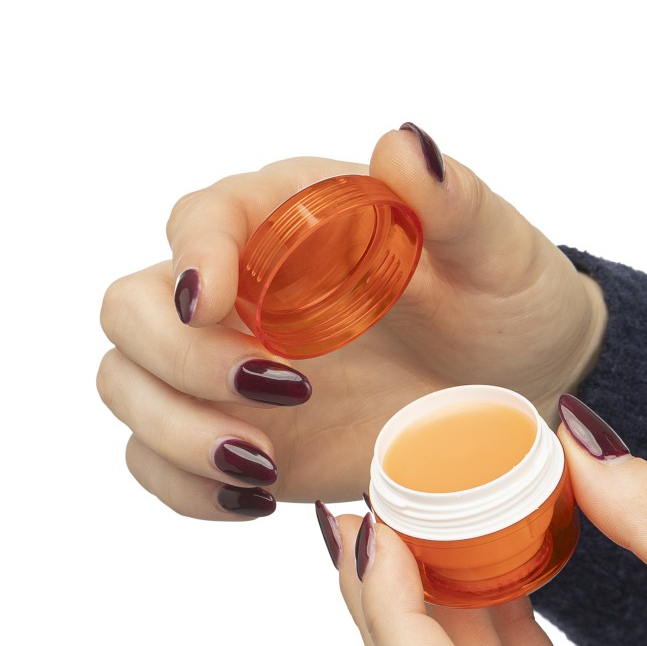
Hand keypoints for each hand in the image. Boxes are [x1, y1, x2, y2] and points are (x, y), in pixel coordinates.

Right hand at [97, 125, 605, 516]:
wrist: (517, 384)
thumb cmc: (505, 303)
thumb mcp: (496, 253)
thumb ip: (451, 204)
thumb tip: (405, 147)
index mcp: (292, 220)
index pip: (201, 218)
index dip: (192, 255)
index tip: (216, 302)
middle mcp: (244, 292)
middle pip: (131, 310)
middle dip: (177, 360)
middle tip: (279, 394)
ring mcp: (232, 369)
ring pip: (129, 387)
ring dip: (175, 433)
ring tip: (265, 464)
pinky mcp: (241, 433)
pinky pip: (161, 461)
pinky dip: (185, 486)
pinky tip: (256, 498)